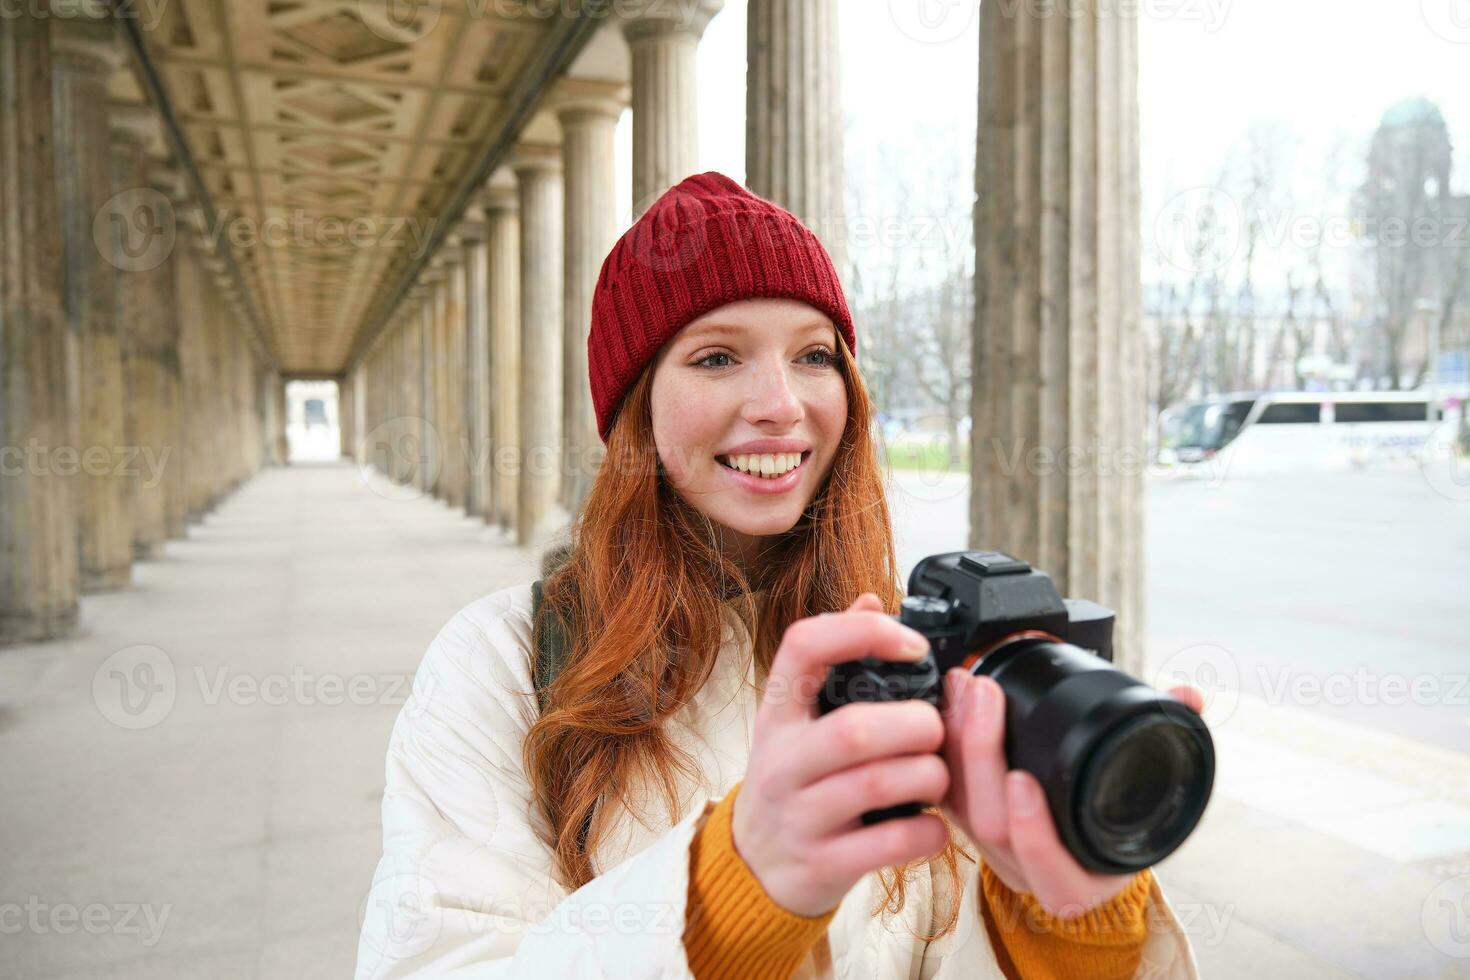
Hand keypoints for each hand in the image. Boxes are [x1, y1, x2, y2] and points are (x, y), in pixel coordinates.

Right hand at [730, 592, 950, 916]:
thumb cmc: (793, 781)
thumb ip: (834, 663)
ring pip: (876, 785)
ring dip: (928, 775)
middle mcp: (782, 761)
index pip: (803, 647)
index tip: (912, 646)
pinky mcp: (822, 863)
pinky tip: (934, 823)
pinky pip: (889, 844)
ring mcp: (798, 815)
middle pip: (853, 729)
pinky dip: (927, 831)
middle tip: (936, 728)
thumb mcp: (798, 719)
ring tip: (940, 773)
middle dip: (914, 724)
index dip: (862, 634)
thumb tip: (870, 601)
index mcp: (778, 712)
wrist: (755, 866)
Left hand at [938, 668, 1204, 917]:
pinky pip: (944, 794)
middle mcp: (1030, 874)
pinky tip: (947, 704)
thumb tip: (1188, 696)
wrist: (1084, 845)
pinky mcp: (965, 825)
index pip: (1051, 871)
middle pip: (991, 827)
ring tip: (966, 688)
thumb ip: (1170, 740)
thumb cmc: (1117, 817)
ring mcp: (993, 852)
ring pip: (959, 808)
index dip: (1034, 833)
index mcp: (1081, 879)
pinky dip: (942, 748)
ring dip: (957, 742)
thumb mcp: (1149, 789)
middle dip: (982, 755)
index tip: (1024, 780)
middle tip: (986, 695)